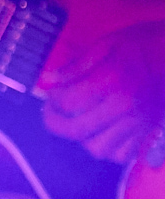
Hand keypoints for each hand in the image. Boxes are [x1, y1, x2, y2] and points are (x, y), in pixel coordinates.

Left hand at [41, 20, 164, 164]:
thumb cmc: (148, 43)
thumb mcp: (111, 43)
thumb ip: (77, 65)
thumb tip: (47, 80)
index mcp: (113, 81)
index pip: (67, 102)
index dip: (52, 99)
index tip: (53, 92)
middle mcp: (125, 107)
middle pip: (77, 131)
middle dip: (56, 123)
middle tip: (54, 112)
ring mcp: (140, 123)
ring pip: (99, 148)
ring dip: (83, 137)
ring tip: (81, 120)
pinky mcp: (151, 132)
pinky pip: (123, 155)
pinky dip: (109, 147)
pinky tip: (105, 131)